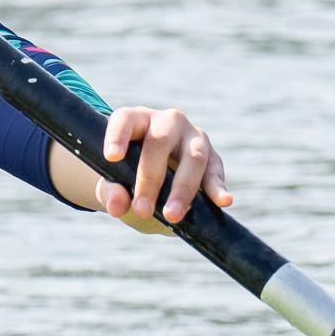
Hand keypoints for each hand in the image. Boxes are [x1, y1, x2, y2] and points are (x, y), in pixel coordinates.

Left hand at [63, 104, 231, 234]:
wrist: (154, 182)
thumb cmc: (127, 177)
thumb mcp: (114, 185)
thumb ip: (111, 193)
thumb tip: (117, 206)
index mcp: (136, 120)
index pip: (125, 120)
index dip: (118, 136)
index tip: (111, 157)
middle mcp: (166, 122)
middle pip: (159, 142)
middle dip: (150, 178)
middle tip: (141, 209)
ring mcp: (192, 137)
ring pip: (193, 156)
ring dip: (183, 188)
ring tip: (172, 215)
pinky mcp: (212, 157)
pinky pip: (216, 170)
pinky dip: (218, 186)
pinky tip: (223, 200)